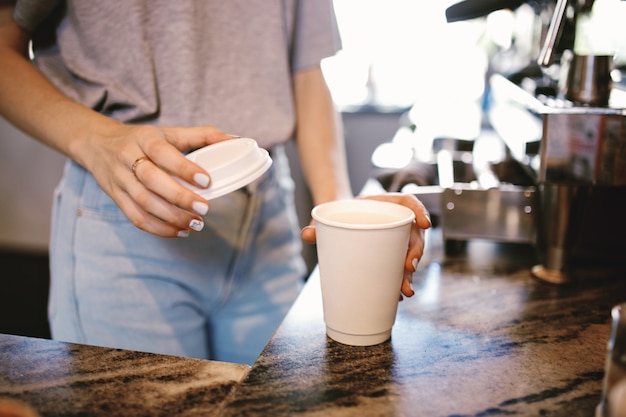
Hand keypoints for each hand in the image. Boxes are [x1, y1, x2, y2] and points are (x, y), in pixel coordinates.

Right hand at [82, 123, 235, 237]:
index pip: (163, 153)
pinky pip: (135, 217)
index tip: (207, 181)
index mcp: (145, 138)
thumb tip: (235, 140)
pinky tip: (179, 232)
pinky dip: (158, 229)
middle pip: (152, 180)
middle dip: (180, 198)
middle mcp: (129, 158)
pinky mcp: (116, 197)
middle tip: (204, 209)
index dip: (184, 168)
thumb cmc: (142, 139)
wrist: (97, 143)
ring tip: (196, 224)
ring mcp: (120, 180)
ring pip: (143, 202)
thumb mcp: (169, 132)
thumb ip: (203, 135)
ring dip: (171, 217)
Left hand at [301, 193, 430, 297]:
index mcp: (385, 204)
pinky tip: (397, 295)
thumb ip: (318, 225)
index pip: (410, 203)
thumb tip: (306, 234)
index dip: (420, 211)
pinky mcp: (389, 255)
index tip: (425, 224)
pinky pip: (400, 268)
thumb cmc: (336, 215)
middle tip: (408, 268)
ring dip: (410, 273)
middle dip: (415, 252)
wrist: (335, 220)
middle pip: (414, 234)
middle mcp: (395, 221)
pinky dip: (400, 281)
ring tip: (404, 290)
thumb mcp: (328, 217)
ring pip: (411, 255)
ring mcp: (394, 239)